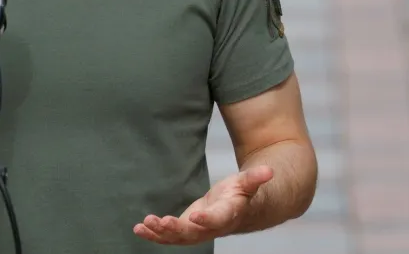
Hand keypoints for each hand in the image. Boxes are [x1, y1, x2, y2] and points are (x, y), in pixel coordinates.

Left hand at [134, 165, 273, 245]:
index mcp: (227, 215)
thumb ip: (255, 178)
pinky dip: (154, 234)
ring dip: (160, 233)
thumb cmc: (242, 194)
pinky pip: (169, 236)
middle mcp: (211, 228)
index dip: (207, 220)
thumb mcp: (248, 182)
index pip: (217, 220)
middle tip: (159, 221)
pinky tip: (139, 229)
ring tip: (144, 225)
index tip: (195, 216)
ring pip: (178, 238)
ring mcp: (197, 231)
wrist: (237, 209)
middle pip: (193, 233)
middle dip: (175, 229)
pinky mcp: (186, 229)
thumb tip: (270, 171)